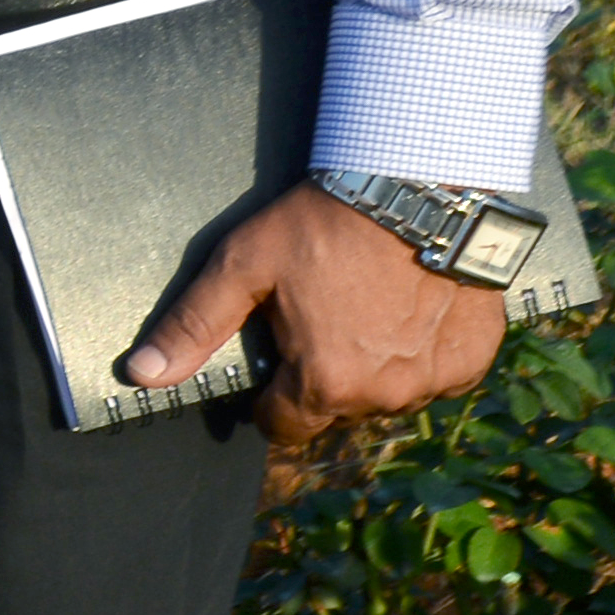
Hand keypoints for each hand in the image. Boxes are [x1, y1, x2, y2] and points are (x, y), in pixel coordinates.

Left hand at [124, 180, 506, 433]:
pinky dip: (424, 353)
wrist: (421, 188)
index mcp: (323, 384)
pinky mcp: (473, 360)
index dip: (271, 400)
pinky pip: (438, 375)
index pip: (283, 427)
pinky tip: (411, 310)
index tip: (277, 361)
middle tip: (323, 318)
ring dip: (376, 369)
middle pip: (336, 411)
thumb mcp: (244, 265)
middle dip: (323, 377)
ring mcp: (434, 381)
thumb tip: (141, 374)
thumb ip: (194, 325)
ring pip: (388, 396)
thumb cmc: (326, 225)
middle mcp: (382, 397)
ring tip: (367, 309)